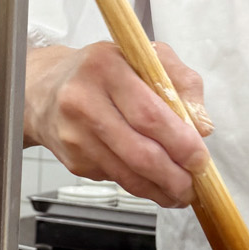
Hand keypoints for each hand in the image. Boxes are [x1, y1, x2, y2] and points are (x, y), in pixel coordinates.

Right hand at [24, 42, 211, 207]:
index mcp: (105, 67)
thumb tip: (202, 126)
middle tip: (195, 184)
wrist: (46, 90)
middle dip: (174, 176)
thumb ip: (181, 81)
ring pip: (128, 174)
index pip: (149, 114)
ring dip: (161, 189)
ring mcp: (75, 134)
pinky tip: (155, 183)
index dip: (180, 143)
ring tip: (181, 192)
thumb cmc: (104, 71)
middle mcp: (83, 101)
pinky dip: (142, 186)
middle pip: (140, 152)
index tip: (200, 158)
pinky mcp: (73, 160)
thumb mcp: (144, 57)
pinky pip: (116, 179)